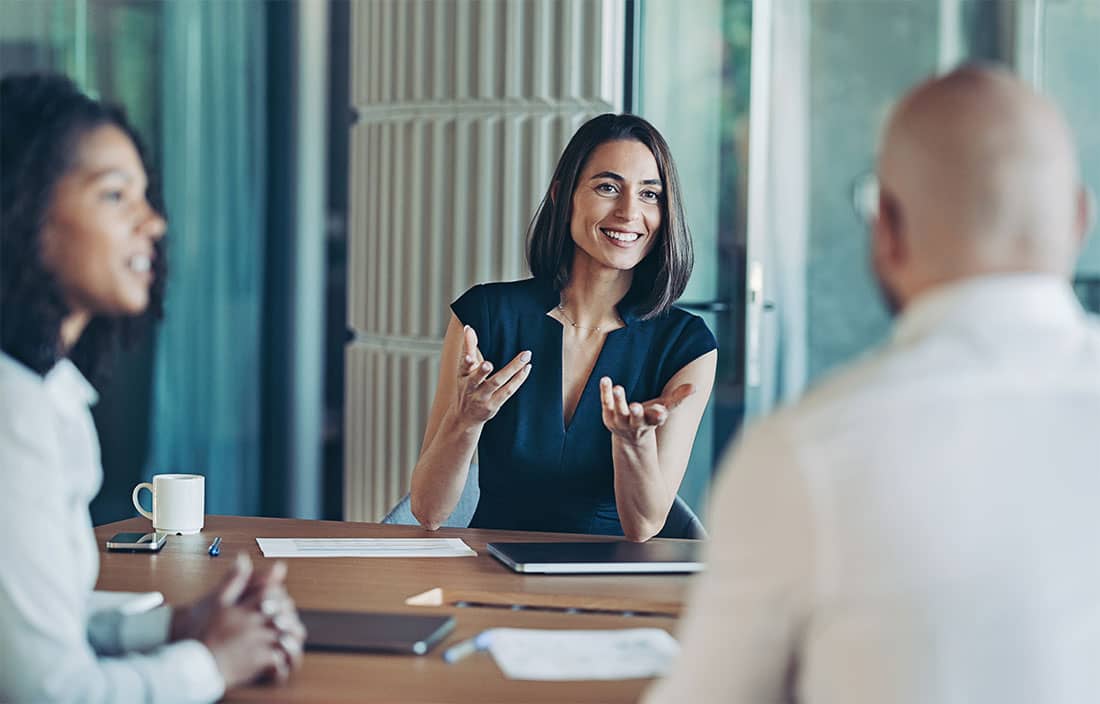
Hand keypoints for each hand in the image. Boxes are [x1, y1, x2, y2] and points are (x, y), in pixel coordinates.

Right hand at [172, 554, 305, 687]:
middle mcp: (254, 623)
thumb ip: (233, 580)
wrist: (190, 663)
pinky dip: (283, 659)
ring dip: (291, 637)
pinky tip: (280, 658)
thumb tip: (243, 558)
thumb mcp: (216, 601)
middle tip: (289, 620)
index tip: (282, 599)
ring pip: (286, 635)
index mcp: (246, 607)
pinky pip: (280, 658)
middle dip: (289, 616)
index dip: (280, 595)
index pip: (274, 594)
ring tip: (287, 640)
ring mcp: (257, 642)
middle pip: (283, 614)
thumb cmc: (200, 633)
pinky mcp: (257, 661)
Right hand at [451, 325, 531, 424]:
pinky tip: (527, 368)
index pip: (464, 368)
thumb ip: (469, 347)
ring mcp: (483, 398)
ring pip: (497, 383)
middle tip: (488, 364)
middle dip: (482, 371)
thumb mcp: (465, 369)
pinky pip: (508, 390)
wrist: (465, 417)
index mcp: (463, 376)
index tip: (470, 357)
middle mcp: (471, 388)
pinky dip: (518, 379)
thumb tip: (469, 328)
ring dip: (512, 370)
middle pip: (478, 378)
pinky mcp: (494, 405)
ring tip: (525, 357)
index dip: (467, 363)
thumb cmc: (467, 387)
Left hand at [599, 377, 694, 443]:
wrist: (629, 437)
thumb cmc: (650, 418)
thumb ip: (679, 398)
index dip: (659, 415)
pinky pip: (606, 401)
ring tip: (618, 388)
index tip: (661, 412)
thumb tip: (696, 387)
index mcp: (652, 422)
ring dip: (619, 399)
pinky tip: (605, 379)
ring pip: (619, 410)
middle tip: (635, 406)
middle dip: (636, 413)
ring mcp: (620, 420)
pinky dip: (605, 391)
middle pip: (636, 418)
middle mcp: (636, 423)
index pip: (657, 419)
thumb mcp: (665, 409)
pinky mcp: (608, 414)